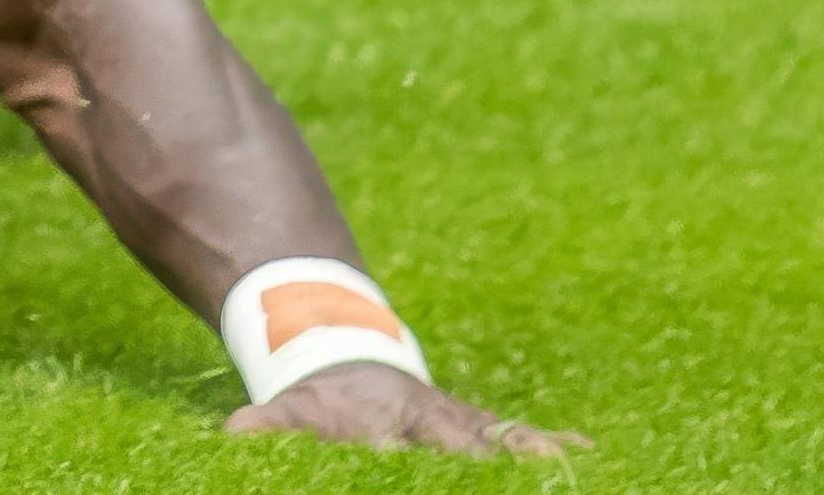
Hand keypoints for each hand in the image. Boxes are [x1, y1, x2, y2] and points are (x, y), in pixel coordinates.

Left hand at [227, 362, 589, 457]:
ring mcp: (460, 425)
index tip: (429, 454)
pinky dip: (550, 441)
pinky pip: (518, 434)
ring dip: (531, 451)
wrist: (343, 357)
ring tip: (570, 459)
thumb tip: (237, 430)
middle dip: (497, 461)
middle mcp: (432, 423)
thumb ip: (273, 422)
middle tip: (534, 466)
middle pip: (469, 447)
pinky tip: (586, 449)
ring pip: (502, 439)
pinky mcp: (480, 428)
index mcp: (390, 424)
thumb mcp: (293, 408)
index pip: (411, 450)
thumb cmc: (321, 401)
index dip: (422, 455)